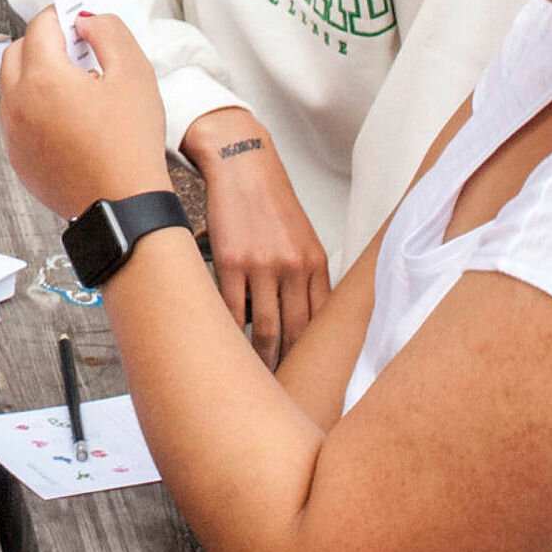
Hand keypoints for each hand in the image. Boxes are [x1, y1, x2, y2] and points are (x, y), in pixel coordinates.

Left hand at [0, 9, 172, 221]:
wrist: (123, 208)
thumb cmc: (129, 148)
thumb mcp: (134, 73)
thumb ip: (109, 32)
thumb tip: (90, 21)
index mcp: (42, 78)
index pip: (41, 26)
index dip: (63, 15)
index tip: (79, 18)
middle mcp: (18, 104)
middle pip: (18, 52)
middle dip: (44, 43)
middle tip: (77, 48)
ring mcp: (15, 134)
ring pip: (14, 87)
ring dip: (37, 76)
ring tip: (78, 85)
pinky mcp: (20, 159)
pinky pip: (20, 120)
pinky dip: (37, 109)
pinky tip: (72, 118)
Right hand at [181, 107, 329, 368]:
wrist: (240, 162)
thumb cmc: (269, 200)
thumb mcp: (301, 235)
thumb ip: (306, 275)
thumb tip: (303, 318)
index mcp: (315, 263)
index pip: (322, 322)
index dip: (316, 354)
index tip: (311, 376)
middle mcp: (293, 267)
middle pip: (296, 332)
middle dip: (291, 365)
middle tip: (285, 389)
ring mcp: (262, 266)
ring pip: (264, 327)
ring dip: (261, 357)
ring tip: (256, 377)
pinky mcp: (231, 261)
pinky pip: (231, 308)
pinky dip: (230, 331)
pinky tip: (229, 345)